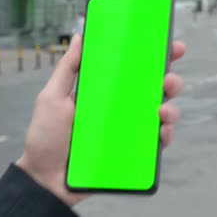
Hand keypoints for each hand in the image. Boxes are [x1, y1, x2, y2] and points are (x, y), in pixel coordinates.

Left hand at [16, 35, 185, 206]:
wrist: (45, 179)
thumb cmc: (45, 138)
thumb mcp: (52, 98)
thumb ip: (67, 69)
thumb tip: (80, 37)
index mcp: (102, 91)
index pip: (131, 69)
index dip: (152, 56)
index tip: (170, 45)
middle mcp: (118, 108)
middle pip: (152, 89)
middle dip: (169, 79)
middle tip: (169, 78)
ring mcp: (126, 131)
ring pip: (160, 115)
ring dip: (171, 108)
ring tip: (162, 110)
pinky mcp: (130, 153)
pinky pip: (155, 144)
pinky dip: (164, 136)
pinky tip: (160, 131)